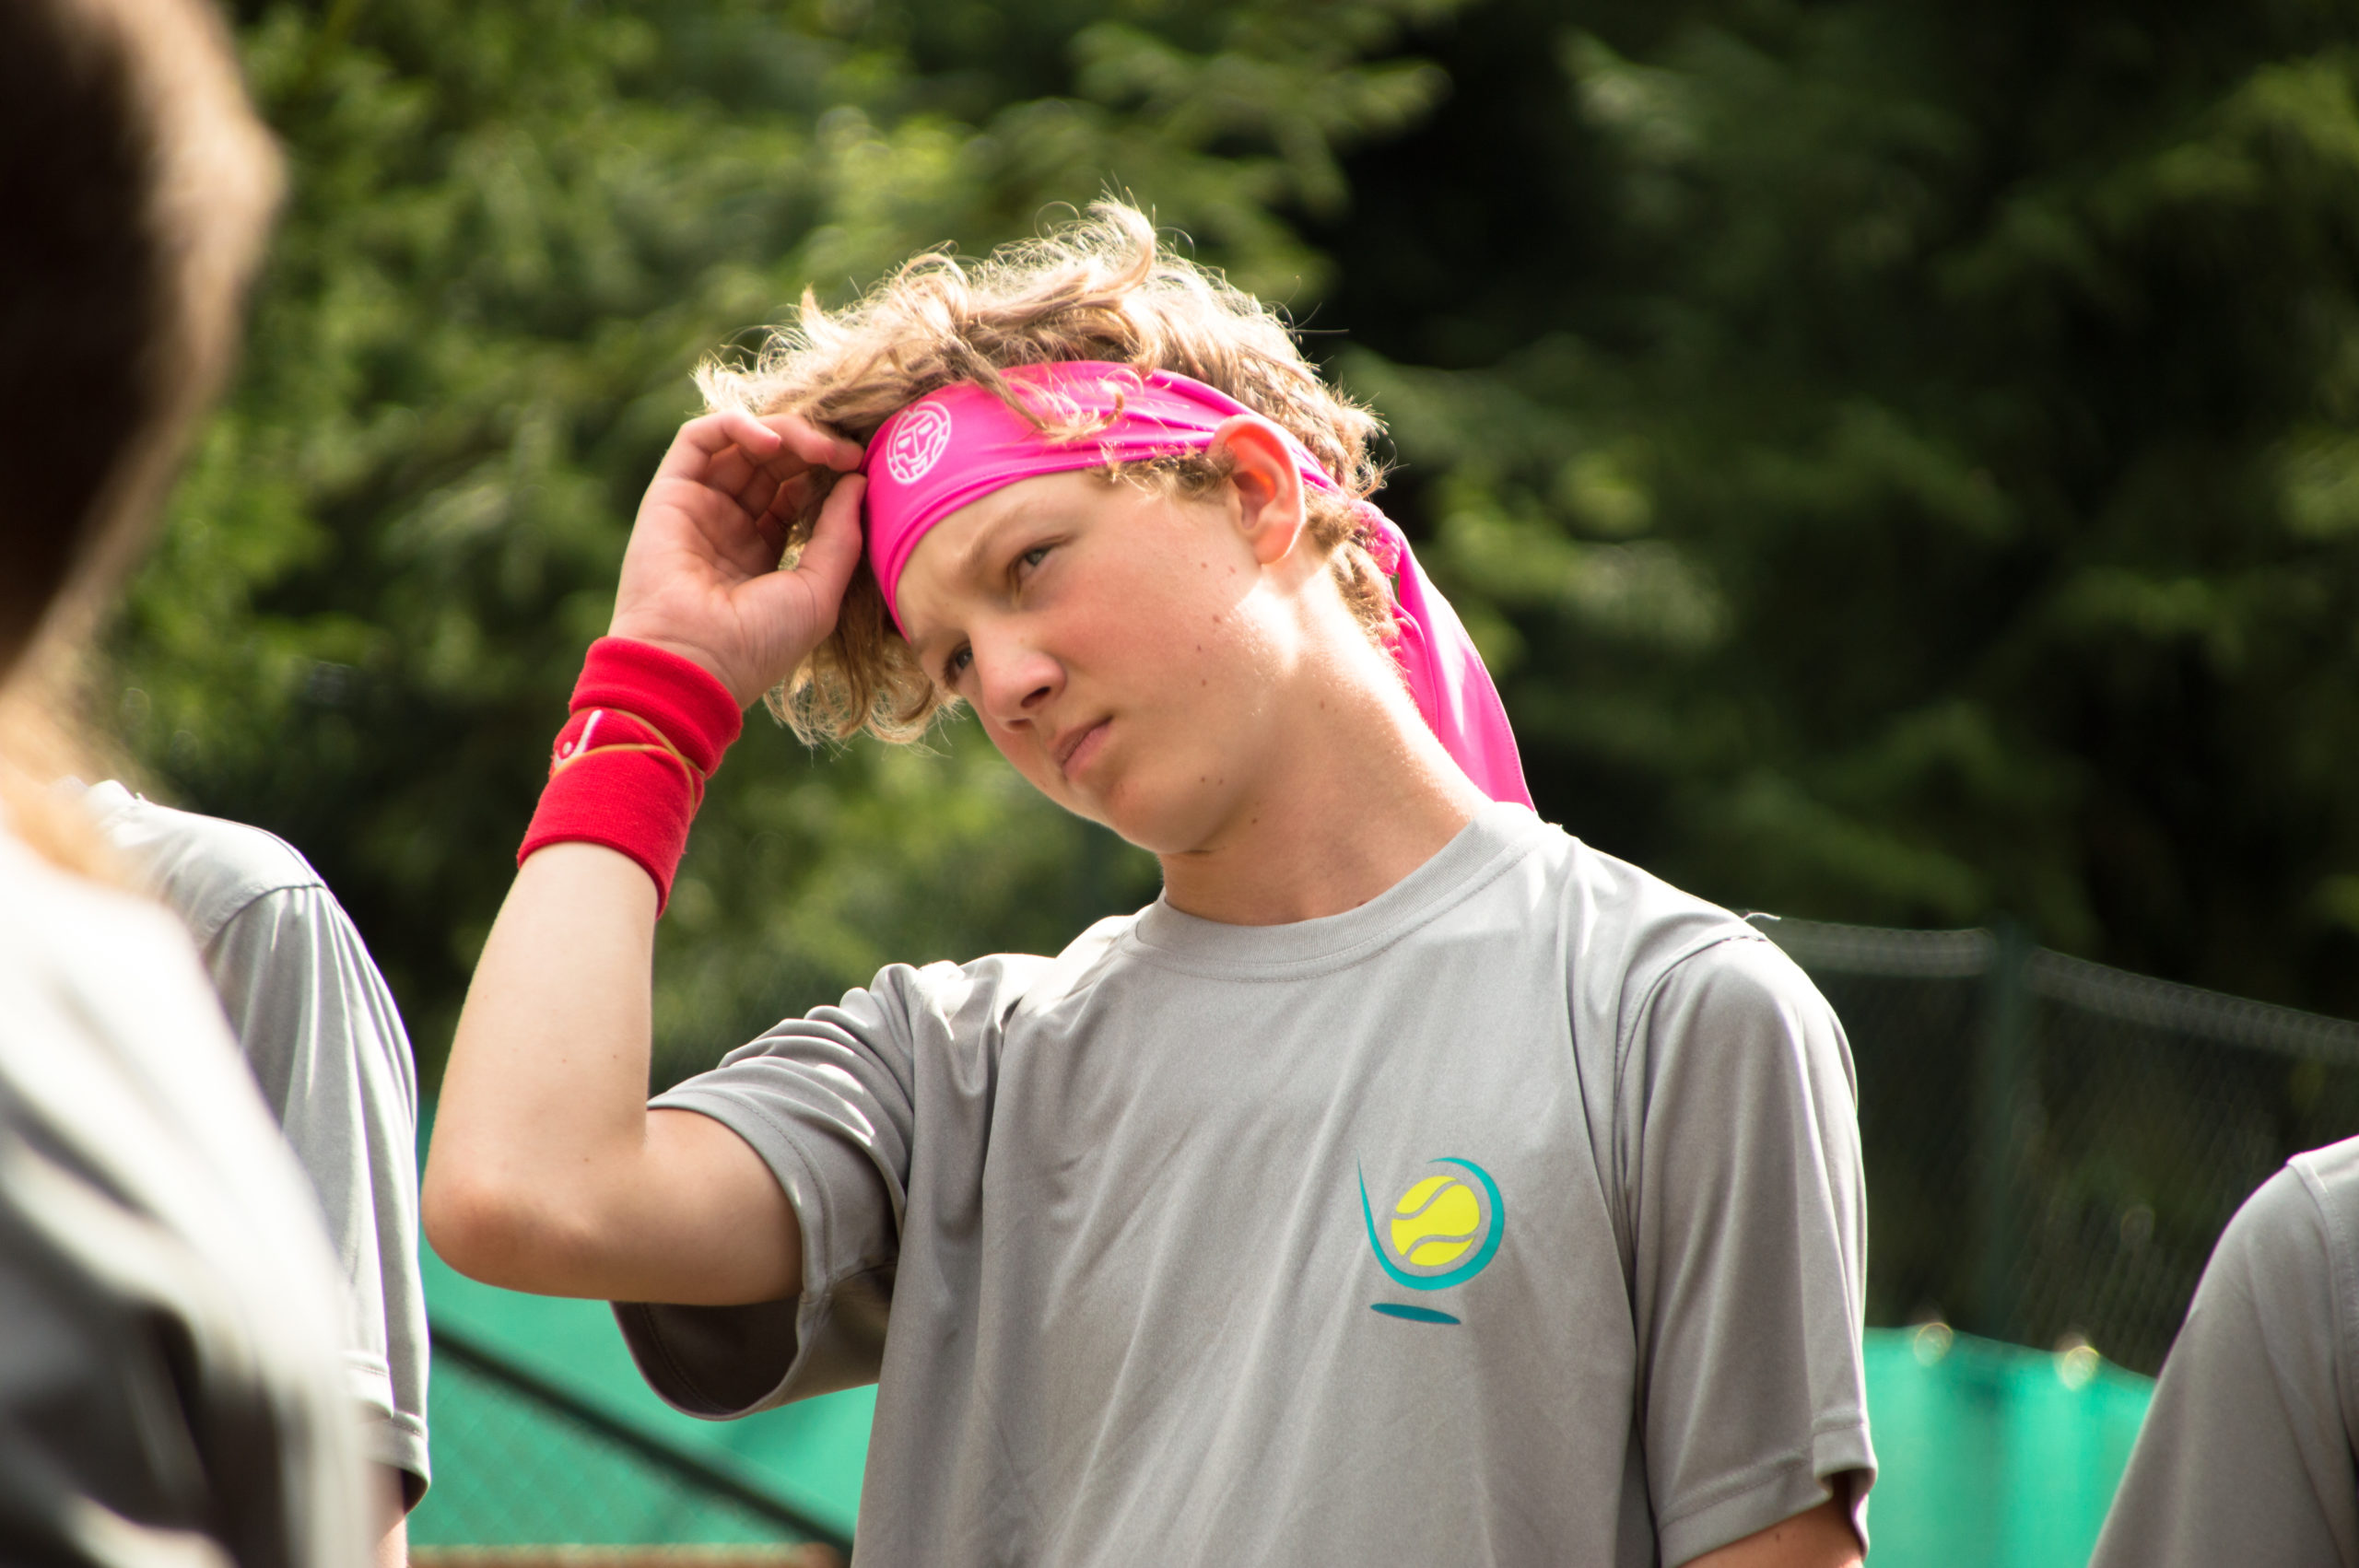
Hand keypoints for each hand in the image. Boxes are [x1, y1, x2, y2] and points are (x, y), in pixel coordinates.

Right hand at [607, 409, 866, 707]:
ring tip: (820, 449)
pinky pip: (699, 438)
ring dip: (787, 434)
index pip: (797, 491)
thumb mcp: (818, 591)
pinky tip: (774, 444)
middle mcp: (729, 524)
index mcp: (763, 551)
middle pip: (775, 463)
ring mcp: (700, 506)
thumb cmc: (757, 643)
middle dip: (814, 449)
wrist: (693, 663)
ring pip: (743, 443)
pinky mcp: (670, 492)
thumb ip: (839, 536)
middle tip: (848, 454)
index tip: (863, 470)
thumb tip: (858, 481)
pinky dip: (739, 425)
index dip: (829, 474)